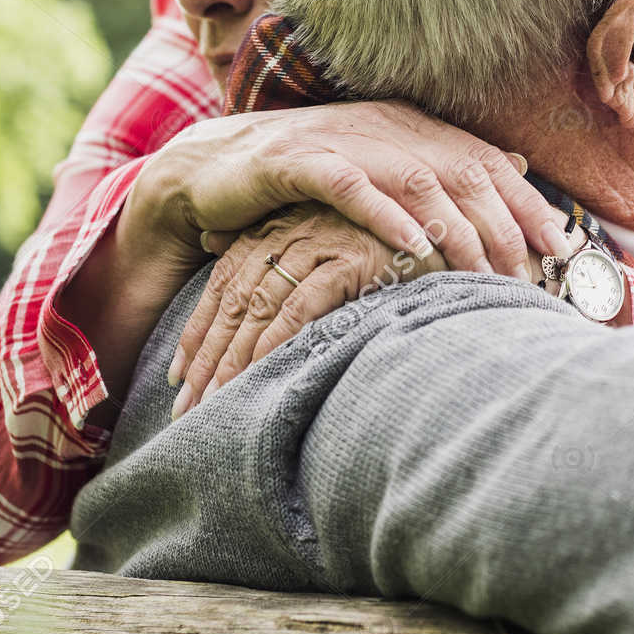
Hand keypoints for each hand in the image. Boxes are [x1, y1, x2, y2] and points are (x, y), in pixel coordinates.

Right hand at [122, 101, 567, 283]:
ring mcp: (337, 140)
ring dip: (453, 227)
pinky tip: (412, 246)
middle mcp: (380, 125)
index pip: (484, 160)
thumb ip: (442, 167)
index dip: (527, 201)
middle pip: (460, 170)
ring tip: (481, 270)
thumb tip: (516, 162)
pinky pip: (349, 186)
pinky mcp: (293, 162)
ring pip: (414, 178)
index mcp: (408, 126)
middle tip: (528, 274)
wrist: (207, 170)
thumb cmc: (303, 180)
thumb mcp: (380, 170)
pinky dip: (383, 215)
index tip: (563, 246)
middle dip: (502, 223)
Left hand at [168, 202, 447, 416]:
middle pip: (235, 299)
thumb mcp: (336, 249)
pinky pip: (301, 305)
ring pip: (259, 305)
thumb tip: (219, 248)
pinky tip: (258, 373)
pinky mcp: (350, 258)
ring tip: (214, 404)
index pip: (226, 283)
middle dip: (207, 357)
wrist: (454, 227)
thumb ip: (286, 255)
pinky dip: (276, 340)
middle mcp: (295, 229)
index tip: (180, 376)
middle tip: (186, 406)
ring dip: (233, 359)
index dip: (200, 331)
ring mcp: (322, 240)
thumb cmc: (395, 245)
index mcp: (284, 227)